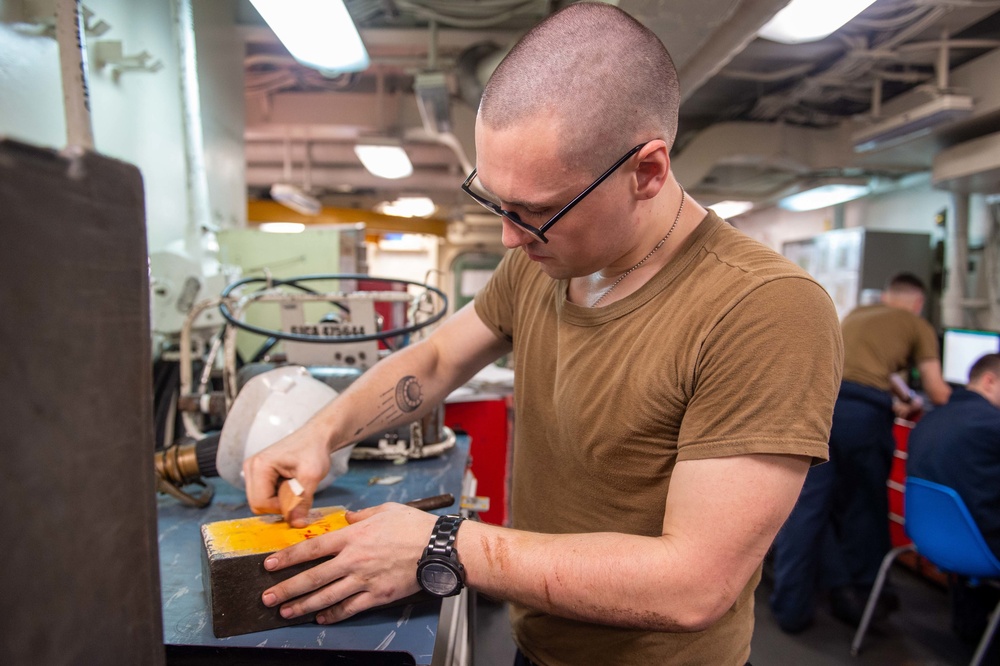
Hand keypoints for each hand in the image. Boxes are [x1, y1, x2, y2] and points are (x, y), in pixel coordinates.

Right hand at [243, 419, 335, 526]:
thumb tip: (296, 524)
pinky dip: (278, 495)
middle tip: (297, 490)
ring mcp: (252, 471)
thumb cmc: (314, 451)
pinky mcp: (257, 474)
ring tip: (293, 484)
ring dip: (279, 500)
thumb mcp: (312, 476)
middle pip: (257, 504)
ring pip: (260, 502)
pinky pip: (264, 496)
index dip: (281, 507)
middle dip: (279, 504)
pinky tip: (289, 483)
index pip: (260, 503)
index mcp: (259, 466)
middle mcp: (250, 468)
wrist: (316, 437)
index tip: (299, 496)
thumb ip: (302, 501)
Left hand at [260, 503, 438, 622]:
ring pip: (326, 596)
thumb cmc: (415, 527)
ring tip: (286, 611)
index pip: (312, 548)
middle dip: (287, 588)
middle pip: (312, 577)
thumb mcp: (385, 510)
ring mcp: (364, 580)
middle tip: (268, 597)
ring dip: (303, 605)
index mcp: (353, 537)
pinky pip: (350, 608)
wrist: (438, 548)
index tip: (270, 564)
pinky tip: (321, 618)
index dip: (288, 557)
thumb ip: (361, 515)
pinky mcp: (377, 596)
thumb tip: (347, 517)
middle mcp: (353, 560)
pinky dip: (333, 615)